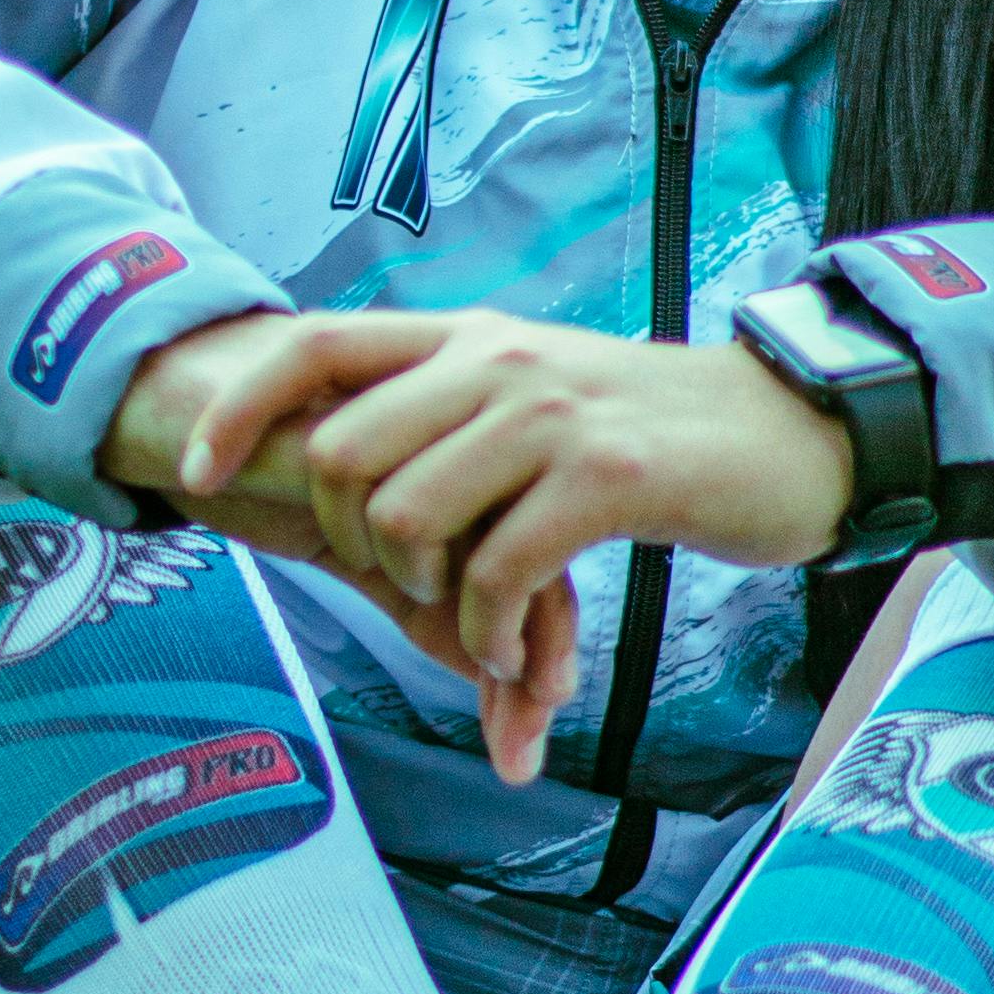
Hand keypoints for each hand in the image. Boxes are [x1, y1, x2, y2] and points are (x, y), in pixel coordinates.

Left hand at [168, 309, 853, 774]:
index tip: (198, 481)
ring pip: (406, 517)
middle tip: (411, 597)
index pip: (312, 346)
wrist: (795, 433)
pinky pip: (494, 571)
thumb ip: (451, 418)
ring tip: (475, 631)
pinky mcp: (604, 479)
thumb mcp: (538, 397)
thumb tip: (341, 469)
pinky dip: (488, 636)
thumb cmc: (658, 437)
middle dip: (350, 552)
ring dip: (424, 605)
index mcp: (466, 338)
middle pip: (340, 453)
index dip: (236, 413)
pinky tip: (515, 655)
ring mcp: (548, 415)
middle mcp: (494, 360)